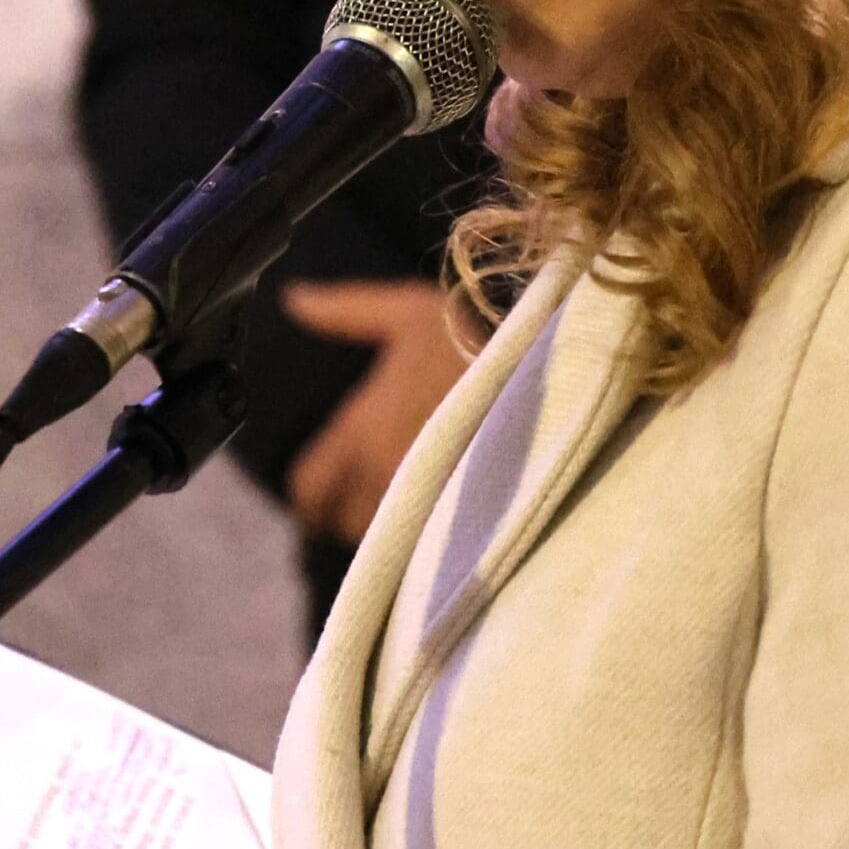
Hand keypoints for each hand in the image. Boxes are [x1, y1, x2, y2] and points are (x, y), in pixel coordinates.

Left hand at [284, 280, 468, 544]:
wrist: (556, 375)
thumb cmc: (476, 338)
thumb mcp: (409, 311)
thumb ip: (345, 311)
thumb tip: (292, 297)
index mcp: (361, 431)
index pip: (306, 490)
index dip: (311, 492)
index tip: (325, 486)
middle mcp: (384, 477)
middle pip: (342, 524)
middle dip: (350, 512)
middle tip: (372, 488)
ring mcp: (426, 509)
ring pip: (384, 541)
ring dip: (390, 527)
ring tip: (410, 497)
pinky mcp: (465, 529)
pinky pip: (425, 550)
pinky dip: (425, 538)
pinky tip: (443, 511)